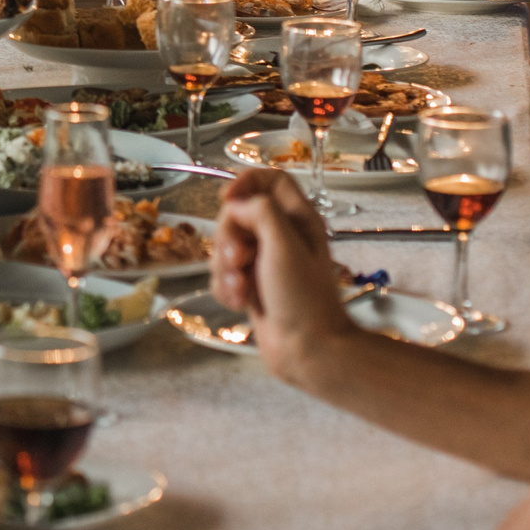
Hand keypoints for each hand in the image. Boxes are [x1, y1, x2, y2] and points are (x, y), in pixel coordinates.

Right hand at [213, 168, 358, 384]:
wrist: (307, 350)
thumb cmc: (302, 297)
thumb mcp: (284, 245)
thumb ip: (260, 212)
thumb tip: (236, 207)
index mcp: (297, 218)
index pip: (269, 179)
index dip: (245, 182)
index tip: (226, 201)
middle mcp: (280, 235)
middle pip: (237, 214)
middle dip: (228, 238)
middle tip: (239, 261)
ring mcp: (264, 261)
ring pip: (224, 247)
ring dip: (225, 269)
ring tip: (241, 291)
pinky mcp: (251, 285)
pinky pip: (223, 275)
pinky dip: (225, 288)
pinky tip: (239, 304)